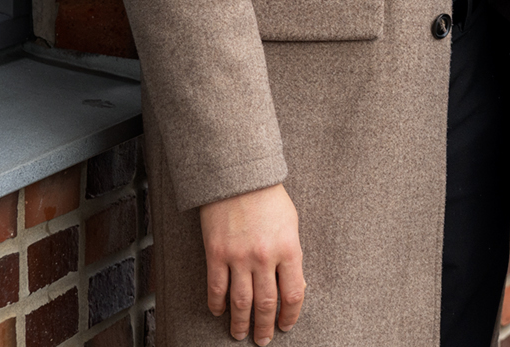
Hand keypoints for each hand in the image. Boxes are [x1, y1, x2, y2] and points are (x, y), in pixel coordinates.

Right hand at [200, 183, 305, 343]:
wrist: (239, 178)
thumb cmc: (269, 198)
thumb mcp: (291, 224)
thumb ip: (291, 255)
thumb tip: (293, 285)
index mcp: (288, 248)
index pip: (294, 293)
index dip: (290, 314)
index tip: (286, 325)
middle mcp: (264, 257)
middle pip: (266, 303)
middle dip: (265, 326)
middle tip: (263, 339)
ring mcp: (238, 257)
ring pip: (240, 302)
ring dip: (240, 323)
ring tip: (240, 334)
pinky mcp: (216, 254)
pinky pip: (216, 288)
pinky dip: (217, 305)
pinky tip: (219, 312)